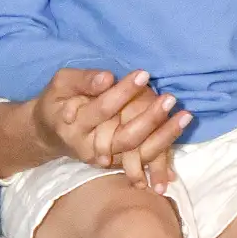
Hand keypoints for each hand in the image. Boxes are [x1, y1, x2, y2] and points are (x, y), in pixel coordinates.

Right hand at [64, 70, 189, 187]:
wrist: (50, 132)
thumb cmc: (57, 100)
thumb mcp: (61, 83)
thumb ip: (83, 80)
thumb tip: (108, 77)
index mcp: (74, 125)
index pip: (103, 108)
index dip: (124, 92)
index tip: (144, 74)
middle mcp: (90, 147)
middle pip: (124, 137)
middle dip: (150, 118)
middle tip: (170, 98)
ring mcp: (103, 159)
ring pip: (137, 154)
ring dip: (164, 138)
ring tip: (186, 117)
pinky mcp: (114, 163)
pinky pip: (141, 163)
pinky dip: (161, 161)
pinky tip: (180, 149)